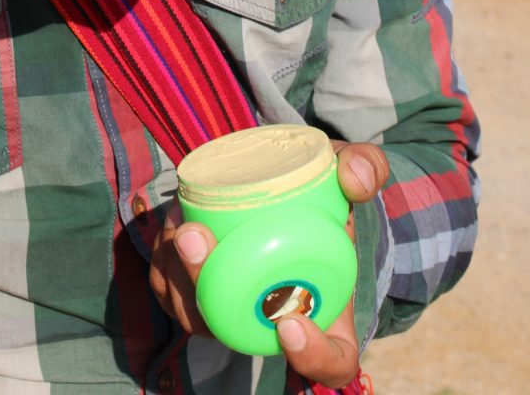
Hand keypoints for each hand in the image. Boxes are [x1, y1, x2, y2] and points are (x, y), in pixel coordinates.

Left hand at [149, 141, 388, 386]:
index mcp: (328, 310)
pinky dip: (165, 263)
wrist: (285, 182)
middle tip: (193, 236)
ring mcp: (235, 310)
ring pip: (197, 316)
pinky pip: (172, 293)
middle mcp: (278, 321)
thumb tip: (352, 179)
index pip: (332, 363)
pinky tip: (170, 227)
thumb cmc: (322, 187)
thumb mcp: (351, 169)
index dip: (313, 358)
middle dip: (206, 290)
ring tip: (179, 224)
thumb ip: (364, 167)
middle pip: (242, 336)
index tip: (291, 325)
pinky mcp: (199, 292)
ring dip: (177, 273)